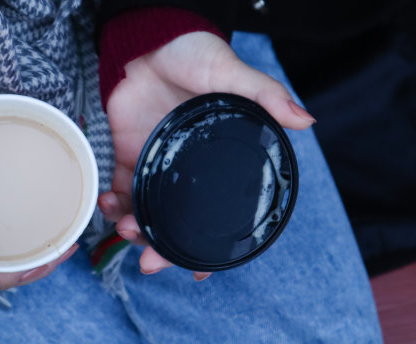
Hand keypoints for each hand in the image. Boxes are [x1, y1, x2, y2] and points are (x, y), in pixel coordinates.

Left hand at [98, 32, 314, 280]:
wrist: (152, 40)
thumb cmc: (197, 56)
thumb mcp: (232, 74)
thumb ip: (265, 96)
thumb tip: (307, 121)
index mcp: (215, 162)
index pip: (218, 211)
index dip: (210, 247)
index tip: (199, 275)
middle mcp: (186, 171)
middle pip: (175, 221)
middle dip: (162, 248)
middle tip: (151, 262)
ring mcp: (156, 165)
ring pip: (144, 212)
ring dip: (133, 229)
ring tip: (126, 229)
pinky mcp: (128, 154)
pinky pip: (118, 188)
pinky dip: (110, 202)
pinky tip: (107, 203)